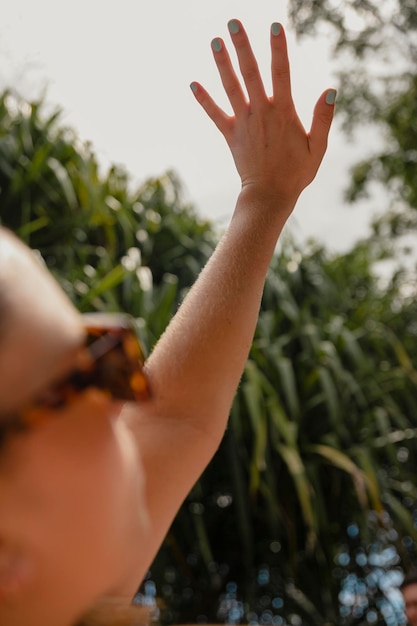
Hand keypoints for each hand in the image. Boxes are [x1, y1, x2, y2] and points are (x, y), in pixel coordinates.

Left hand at [191, 19, 335, 212]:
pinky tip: (193, 84)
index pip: (281, 73)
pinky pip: (215, 115)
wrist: (269, 196)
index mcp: (283, 112)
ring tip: (215, 41)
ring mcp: (244, 123)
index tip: (274, 25)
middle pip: (250, 73)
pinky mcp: (231, 136)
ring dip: (222, 64)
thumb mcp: (318, 148)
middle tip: (233, 22)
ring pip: (231, 88)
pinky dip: (204, 100)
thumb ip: (323, 118)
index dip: (278, 49)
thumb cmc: (296, 173)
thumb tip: (331, 90)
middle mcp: (261, 113)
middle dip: (242, 46)